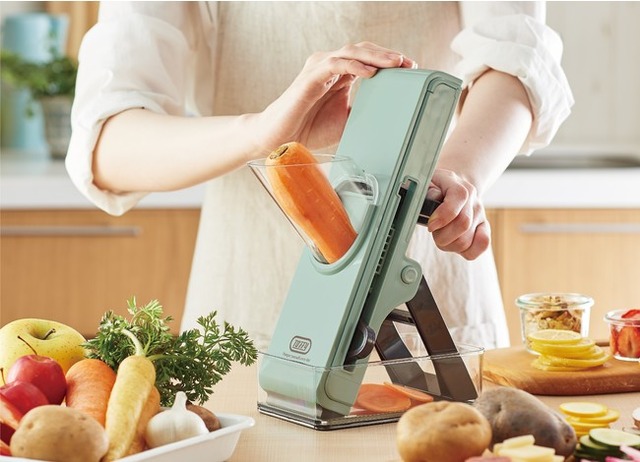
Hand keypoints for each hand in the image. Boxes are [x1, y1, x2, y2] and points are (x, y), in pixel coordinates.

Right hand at [255, 42, 415, 153]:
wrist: (281, 138)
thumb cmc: (309, 128)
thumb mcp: (346, 122)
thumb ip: (364, 112)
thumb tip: (390, 117)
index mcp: (340, 74)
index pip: (368, 58)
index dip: (389, 60)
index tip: (411, 69)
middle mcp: (330, 65)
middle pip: (363, 50)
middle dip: (388, 55)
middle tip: (409, 64)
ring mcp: (320, 68)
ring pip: (351, 52)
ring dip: (376, 56)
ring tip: (395, 63)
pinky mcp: (311, 76)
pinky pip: (336, 64)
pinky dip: (355, 65)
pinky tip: (370, 72)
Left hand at [425, 169, 490, 260]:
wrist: (454, 188)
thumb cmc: (436, 189)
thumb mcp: (428, 184)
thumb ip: (428, 190)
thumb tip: (434, 199)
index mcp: (460, 186)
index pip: (459, 197)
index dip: (443, 215)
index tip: (430, 226)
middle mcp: (474, 201)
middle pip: (463, 224)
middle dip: (442, 235)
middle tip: (434, 231)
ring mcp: (481, 216)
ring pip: (467, 241)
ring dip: (448, 244)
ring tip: (442, 236)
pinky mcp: (484, 229)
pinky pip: (482, 246)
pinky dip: (465, 251)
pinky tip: (454, 243)